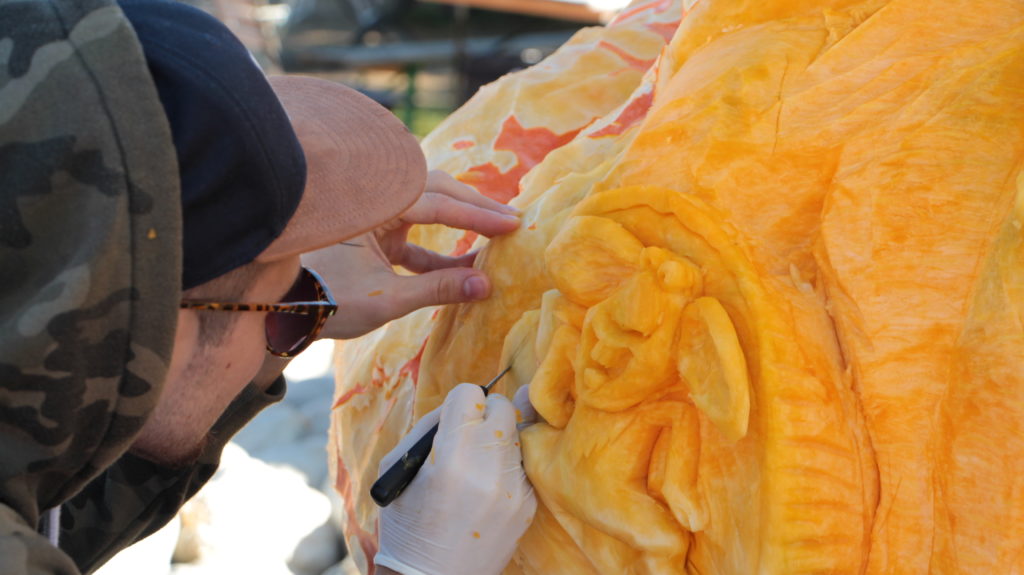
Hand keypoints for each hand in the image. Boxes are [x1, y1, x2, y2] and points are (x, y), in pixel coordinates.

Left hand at [303, 170, 519, 338]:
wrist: (274, 312)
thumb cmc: (324, 300)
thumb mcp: (385, 299)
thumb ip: (437, 289)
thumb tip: (486, 286)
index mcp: (372, 204)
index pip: (435, 202)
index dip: (477, 214)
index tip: (512, 224)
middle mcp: (372, 201)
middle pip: (434, 191)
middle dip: (473, 205)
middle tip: (511, 219)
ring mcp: (372, 218)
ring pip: (425, 209)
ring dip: (459, 222)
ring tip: (496, 235)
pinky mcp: (371, 238)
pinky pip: (413, 236)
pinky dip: (439, 248)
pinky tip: (466, 265)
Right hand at [375, 384, 536, 574]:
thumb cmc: (407, 524)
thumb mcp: (398, 468)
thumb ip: (429, 427)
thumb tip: (460, 403)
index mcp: (451, 457)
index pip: (471, 394)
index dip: (458, 403)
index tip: (453, 419)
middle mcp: (489, 469)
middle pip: (503, 407)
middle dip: (485, 415)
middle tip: (467, 436)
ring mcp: (514, 489)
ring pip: (517, 435)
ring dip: (497, 441)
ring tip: (476, 468)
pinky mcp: (528, 505)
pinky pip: (523, 465)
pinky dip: (507, 467)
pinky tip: (487, 487)